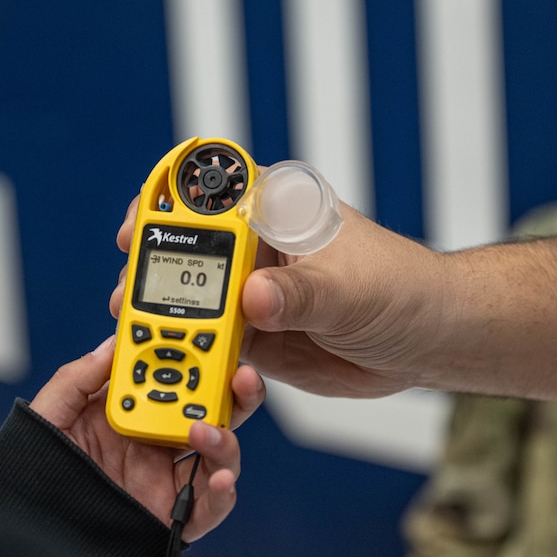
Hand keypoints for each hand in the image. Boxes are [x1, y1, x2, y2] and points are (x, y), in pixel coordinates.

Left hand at [29, 335, 264, 541]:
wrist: (30, 534)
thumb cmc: (32, 473)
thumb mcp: (48, 416)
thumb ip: (77, 377)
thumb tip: (113, 344)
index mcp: (130, 413)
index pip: (173, 377)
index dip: (194, 357)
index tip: (205, 340)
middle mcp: (154, 443)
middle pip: (209, 411)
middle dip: (231, 390)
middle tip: (237, 376)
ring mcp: (166, 479)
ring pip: (219, 452)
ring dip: (225, 437)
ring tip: (207, 431)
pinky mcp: (174, 517)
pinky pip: (210, 505)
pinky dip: (223, 492)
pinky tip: (220, 479)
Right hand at [111, 192, 437, 398]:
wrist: (426, 342)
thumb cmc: (402, 291)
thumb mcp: (349, 291)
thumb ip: (299, 295)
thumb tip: (253, 298)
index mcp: (278, 211)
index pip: (210, 187)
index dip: (167, 196)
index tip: (140, 226)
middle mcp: (257, 248)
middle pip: (186, 247)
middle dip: (152, 270)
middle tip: (130, 297)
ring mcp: (252, 292)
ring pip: (191, 299)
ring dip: (165, 319)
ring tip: (143, 338)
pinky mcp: (255, 334)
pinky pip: (211, 343)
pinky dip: (194, 356)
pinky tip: (184, 369)